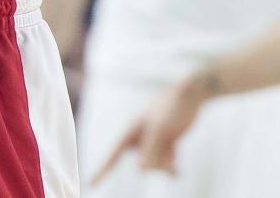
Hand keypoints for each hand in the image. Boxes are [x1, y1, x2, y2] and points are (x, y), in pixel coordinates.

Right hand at [91, 78, 206, 183]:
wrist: (189, 95)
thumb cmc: (171, 109)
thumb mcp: (160, 131)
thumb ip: (150, 150)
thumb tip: (141, 169)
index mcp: (130, 132)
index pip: (112, 156)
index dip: (101, 171)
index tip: (90, 184)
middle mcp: (138, 139)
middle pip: (143, 165)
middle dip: (156, 164)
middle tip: (168, 149)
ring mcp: (152, 142)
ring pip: (156, 165)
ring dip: (166, 164)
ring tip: (176, 157)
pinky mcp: (166, 144)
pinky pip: (165, 163)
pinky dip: (171, 167)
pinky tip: (177, 171)